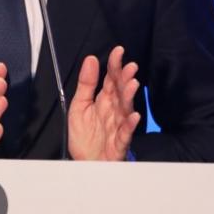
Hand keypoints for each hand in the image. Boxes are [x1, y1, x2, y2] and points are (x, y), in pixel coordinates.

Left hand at [68, 45, 140, 160]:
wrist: (85, 163)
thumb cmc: (85, 135)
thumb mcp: (79, 106)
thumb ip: (86, 84)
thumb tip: (91, 59)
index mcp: (104, 99)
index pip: (111, 79)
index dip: (114, 65)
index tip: (118, 51)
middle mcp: (113, 110)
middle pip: (121, 91)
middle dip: (125, 78)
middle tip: (130, 66)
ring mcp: (118, 125)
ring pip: (126, 109)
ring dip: (130, 96)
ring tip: (133, 84)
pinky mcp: (119, 143)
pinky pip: (126, 133)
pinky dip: (130, 124)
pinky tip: (134, 115)